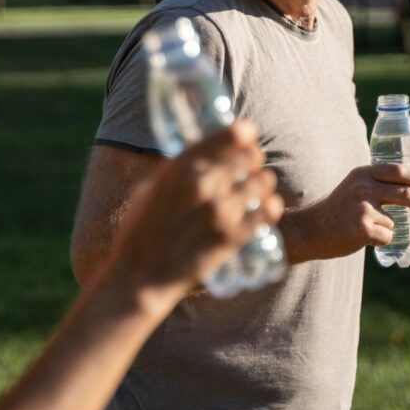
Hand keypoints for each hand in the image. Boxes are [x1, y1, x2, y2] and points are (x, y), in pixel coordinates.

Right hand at [107, 119, 283, 306]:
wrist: (140, 277)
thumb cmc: (138, 232)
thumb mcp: (149, 189)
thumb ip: (175, 173)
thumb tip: (196, 162)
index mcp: (181, 167)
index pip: (232, 135)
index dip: (244, 132)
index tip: (246, 135)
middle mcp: (203, 184)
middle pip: (250, 156)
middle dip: (253, 157)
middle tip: (250, 164)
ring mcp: (220, 211)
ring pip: (263, 182)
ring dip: (263, 182)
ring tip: (259, 187)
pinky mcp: (232, 237)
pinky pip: (267, 212)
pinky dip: (270, 207)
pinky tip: (268, 207)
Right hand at [282, 162, 409, 262]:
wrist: (310, 230)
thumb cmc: (335, 211)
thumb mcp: (352, 186)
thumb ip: (373, 183)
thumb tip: (409, 189)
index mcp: (361, 174)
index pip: (397, 170)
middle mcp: (363, 187)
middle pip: (406, 193)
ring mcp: (363, 208)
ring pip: (392, 221)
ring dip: (384, 228)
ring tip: (362, 228)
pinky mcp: (363, 229)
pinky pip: (386, 237)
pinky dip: (380, 241)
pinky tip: (360, 238)